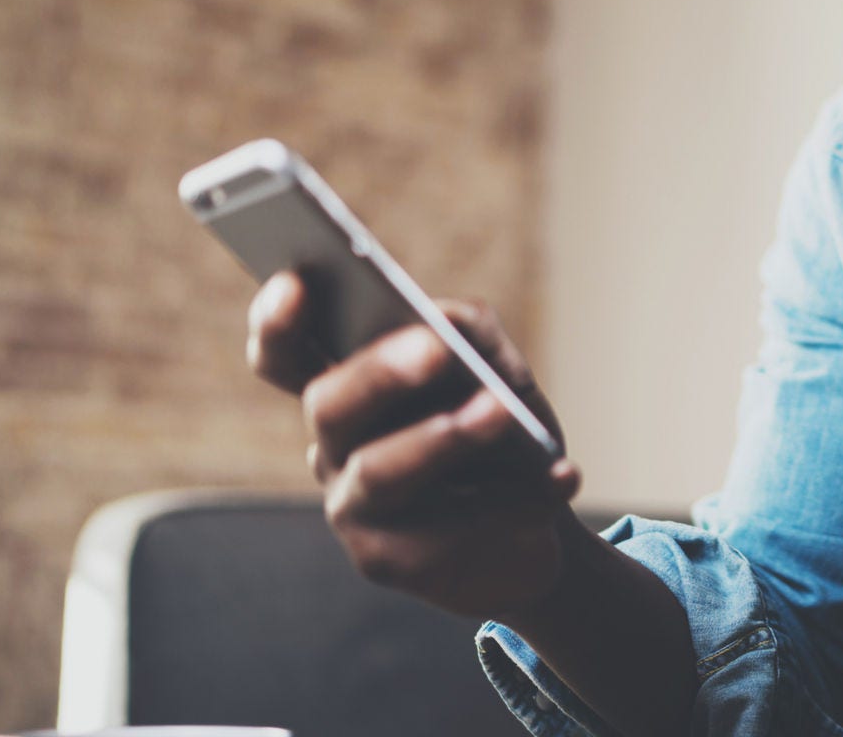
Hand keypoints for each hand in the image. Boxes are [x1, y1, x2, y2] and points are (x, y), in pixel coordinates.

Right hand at [246, 271, 583, 619]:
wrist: (534, 518)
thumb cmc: (500, 430)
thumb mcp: (496, 369)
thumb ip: (469, 334)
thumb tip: (449, 324)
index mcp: (346, 388)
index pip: (284, 354)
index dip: (278, 321)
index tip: (296, 281)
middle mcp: (333, 447)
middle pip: (328, 405)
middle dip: (380, 373)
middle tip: (436, 350)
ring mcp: (354, 508)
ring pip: (380, 470)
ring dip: (447, 436)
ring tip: (502, 412)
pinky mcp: (390, 561)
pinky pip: (448, 527)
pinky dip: (518, 497)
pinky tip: (564, 475)